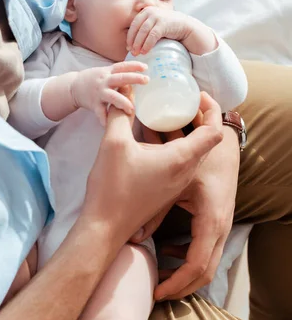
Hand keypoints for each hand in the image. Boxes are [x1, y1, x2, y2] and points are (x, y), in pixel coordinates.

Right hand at [71, 61, 148, 125]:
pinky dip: (104, 119)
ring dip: (123, 102)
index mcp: (108, 72)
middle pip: (120, 78)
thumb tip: (136, 72)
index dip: (134, 66)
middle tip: (146, 80)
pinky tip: (110, 124)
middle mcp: (104, 81)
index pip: (122, 66)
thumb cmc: (93, 79)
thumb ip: (118, 73)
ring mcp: (99, 92)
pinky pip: (100, 112)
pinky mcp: (94, 104)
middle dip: (134, 79)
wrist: (73, 87)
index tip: (145, 67)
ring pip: (112, 96)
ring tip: (131, 109)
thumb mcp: (104, 71)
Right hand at [81, 91, 222, 251]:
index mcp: (181, 160)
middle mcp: (186, 172)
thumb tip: (124, 91)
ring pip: (194, 151)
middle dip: (201, 116)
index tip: (198, 94)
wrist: (105, 228)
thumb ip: (120, 113)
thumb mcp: (114, 143)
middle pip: (208, 140)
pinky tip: (153, 135)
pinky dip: (176, 143)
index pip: (214, 132)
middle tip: (185, 98)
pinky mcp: (167, 188)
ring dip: (188, 130)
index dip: (213, 109)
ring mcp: (178, 183)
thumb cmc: (113, 187)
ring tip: (171, 112)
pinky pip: (182, 161)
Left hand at [127, 7, 217, 55]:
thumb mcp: (155, 24)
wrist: (186, 26)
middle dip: (133, 41)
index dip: (130, 36)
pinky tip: (145, 51)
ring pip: (143, 32)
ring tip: (137, 53)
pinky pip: (152, 36)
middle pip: (137, 28)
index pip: (134, 24)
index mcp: (146, 11)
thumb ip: (145, 28)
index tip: (128, 46)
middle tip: (131, 51)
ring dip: (138, 44)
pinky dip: (147, 44)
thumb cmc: (169, 28)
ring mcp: (156, 16)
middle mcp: (150, 12)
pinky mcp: (163, 23)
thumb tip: (132, 43)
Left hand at [132, 112, 238, 300]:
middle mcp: (220, 229)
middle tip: (156, 294)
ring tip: (160, 280)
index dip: (176, 283)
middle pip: (204, 274)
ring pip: (207, 266)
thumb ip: (156, 209)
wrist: (221, 146)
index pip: (197, 265)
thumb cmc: (198, 160)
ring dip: (185, 277)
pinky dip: (188, 260)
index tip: (156, 291)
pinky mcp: (217, 223)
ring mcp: (222, 227)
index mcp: (211, 221)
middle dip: (180, 288)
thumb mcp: (175, 183)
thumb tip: (134, 236)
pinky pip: (205, 252)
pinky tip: (169, 254)